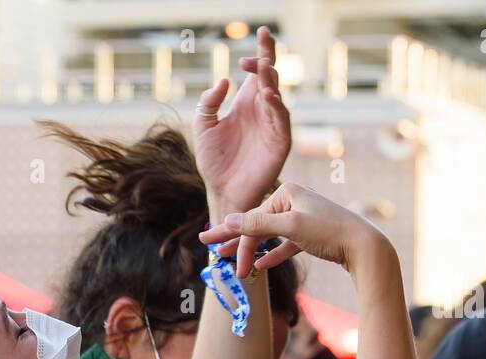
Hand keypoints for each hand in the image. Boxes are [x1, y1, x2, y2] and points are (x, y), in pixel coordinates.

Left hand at [194, 25, 291, 215]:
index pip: (257, 73)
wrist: (222, 192)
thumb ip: (209, 103)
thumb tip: (223, 80)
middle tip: (265, 39)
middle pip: (271, 77)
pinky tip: (268, 96)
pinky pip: (281, 121)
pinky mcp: (279, 142)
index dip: (257, 57)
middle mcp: (263, 110)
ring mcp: (273, 125)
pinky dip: (277, 107)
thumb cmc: (214, 162)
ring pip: (277, 96)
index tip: (246, 52)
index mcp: (247, 103)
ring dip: (271, 81)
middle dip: (269, 57)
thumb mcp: (203, 127)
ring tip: (263, 67)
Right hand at [198, 182, 388, 276]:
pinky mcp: (311, 235)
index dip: (232, 238)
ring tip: (232, 262)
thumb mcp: (291, 227)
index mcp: (287, 193)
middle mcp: (294, 201)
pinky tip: (261, 266)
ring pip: (269, 235)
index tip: (212, 252)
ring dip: (251, 250)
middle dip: (234, 239)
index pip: (251, 219)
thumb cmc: (329, 232)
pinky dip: (273, 255)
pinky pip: (285, 245)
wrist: (364, 246)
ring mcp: (303, 218)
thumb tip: (228, 219)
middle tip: (208, 246)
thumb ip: (258, 224)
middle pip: (256, 224)